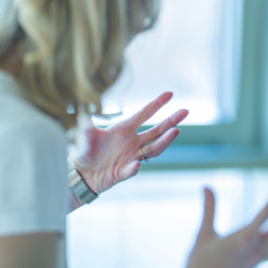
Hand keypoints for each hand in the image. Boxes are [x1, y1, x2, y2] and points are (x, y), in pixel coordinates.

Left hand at [70, 92, 187, 194]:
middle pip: (157, 130)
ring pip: (154, 148)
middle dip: (171, 121)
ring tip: (175, 131)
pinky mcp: (125, 171)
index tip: (170, 94)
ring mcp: (131, 156)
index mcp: (124, 129)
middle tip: (185, 111)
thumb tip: (82, 113)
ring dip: (165, 140)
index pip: (145, 114)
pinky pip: (132, 169)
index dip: (157, 104)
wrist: (82, 174)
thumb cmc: (84, 152)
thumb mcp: (85, 136)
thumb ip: (87, 126)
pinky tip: (136, 164)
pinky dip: (134, 167)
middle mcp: (132, 141)